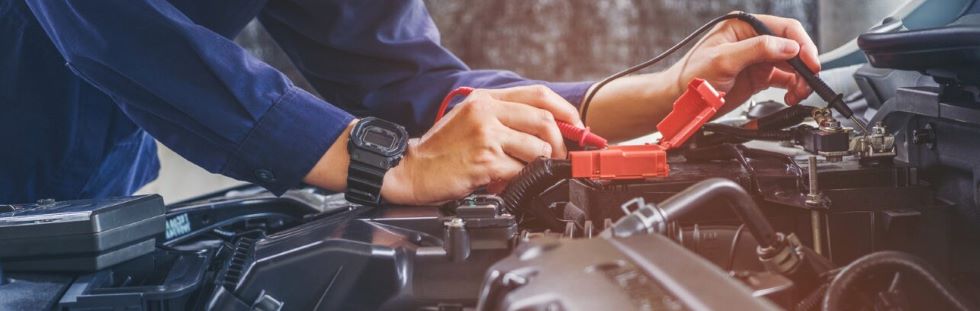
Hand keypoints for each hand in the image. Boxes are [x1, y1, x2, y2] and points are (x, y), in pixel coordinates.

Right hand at [381, 85, 581, 204]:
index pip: (539, 94)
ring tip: (527, 171)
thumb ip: (504, 119)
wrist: (411, 170)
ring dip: (540, 164)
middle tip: (561, 156)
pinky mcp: (485, 161)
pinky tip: (507, 180)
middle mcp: (487, 113)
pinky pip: (521, 171)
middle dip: (562, 142)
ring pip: (538, 148)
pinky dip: (520, 179)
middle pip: (545, 120)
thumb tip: (547, 129)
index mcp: (486, 99)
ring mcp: (486, 136)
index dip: (566, 111)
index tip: (578, 127)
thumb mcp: (471, 120)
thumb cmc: (442, 150)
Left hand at [665, 13, 819, 113]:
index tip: (810, 60)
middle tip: (810, 78)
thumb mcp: (724, 59)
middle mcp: (753, 40)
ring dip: (800, 78)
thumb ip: (757, 49)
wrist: (682, 102)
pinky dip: (792, 88)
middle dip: (804, 63)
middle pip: (791, 46)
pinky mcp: (759, 78)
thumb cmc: (692, 77)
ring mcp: (757, 60)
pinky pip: (784, 80)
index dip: (800, 43)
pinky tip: (791, 95)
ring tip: (799, 92)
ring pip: (791, 65)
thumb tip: (788, 46)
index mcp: (744, 26)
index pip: (782, 28)